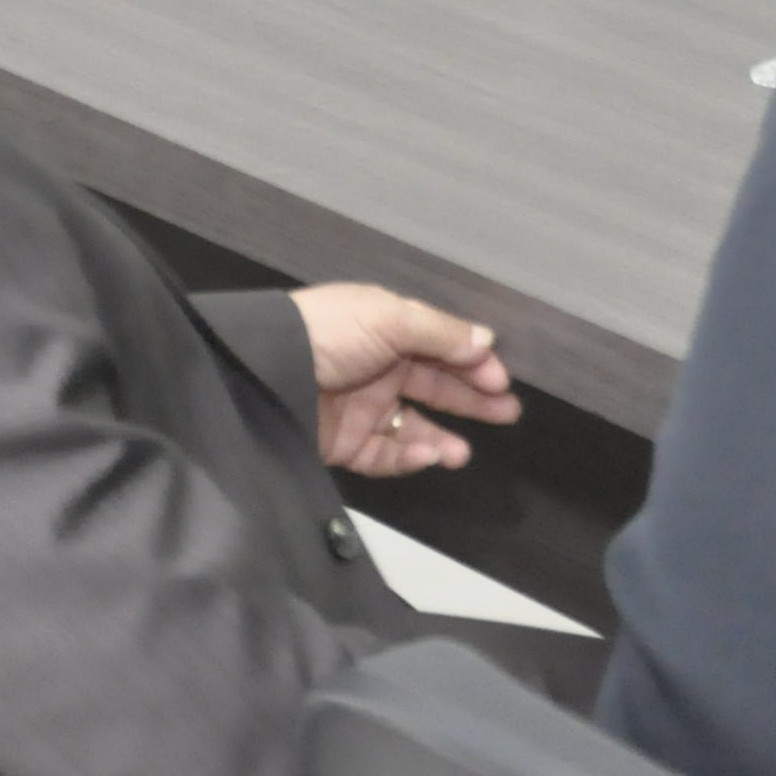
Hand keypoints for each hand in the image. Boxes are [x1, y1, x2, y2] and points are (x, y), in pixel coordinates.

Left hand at [291, 283, 518, 477]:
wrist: (268, 370)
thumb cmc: (330, 332)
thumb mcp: (390, 319)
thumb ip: (441, 333)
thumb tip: (487, 340)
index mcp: (389, 331)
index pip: (442, 348)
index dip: (473, 363)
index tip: (501, 381)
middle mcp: (379, 368)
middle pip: (435, 386)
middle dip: (471, 400)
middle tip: (506, 415)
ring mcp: (362, 407)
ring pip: (413, 427)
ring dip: (442, 439)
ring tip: (462, 453)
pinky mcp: (346, 443)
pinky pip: (385, 454)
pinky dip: (408, 457)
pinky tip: (427, 454)